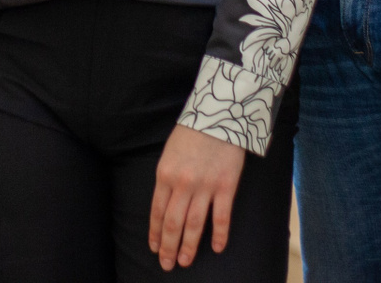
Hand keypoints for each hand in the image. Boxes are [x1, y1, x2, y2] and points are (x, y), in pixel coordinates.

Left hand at [149, 124, 245, 269]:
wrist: (219, 115)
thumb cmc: (192, 133)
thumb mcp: (170, 153)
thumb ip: (167, 178)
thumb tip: (165, 204)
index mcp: (165, 174)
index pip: (157, 211)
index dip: (155, 233)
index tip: (154, 248)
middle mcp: (182, 184)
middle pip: (173, 223)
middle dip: (168, 246)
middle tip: (166, 264)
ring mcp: (205, 186)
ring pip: (194, 224)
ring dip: (189, 246)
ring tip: (184, 261)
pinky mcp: (226, 186)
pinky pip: (221, 216)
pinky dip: (219, 234)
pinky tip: (216, 248)